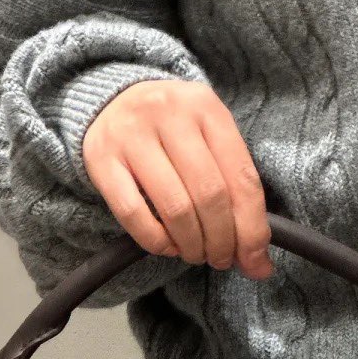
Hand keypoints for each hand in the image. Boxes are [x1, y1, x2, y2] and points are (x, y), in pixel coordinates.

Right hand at [81, 78, 274, 278]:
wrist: (111, 98)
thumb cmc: (172, 126)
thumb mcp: (208, 135)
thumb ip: (234, 185)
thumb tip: (256, 256)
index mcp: (206, 107)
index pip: (242, 177)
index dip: (252, 227)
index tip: (256, 260)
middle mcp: (169, 114)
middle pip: (209, 194)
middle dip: (222, 240)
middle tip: (221, 259)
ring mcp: (131, 134)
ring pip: (174, 207)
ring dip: (191, 244)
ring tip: (196, 254)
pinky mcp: (101, 158)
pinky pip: (133, 213)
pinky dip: (155, 241)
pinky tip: (167, 246)